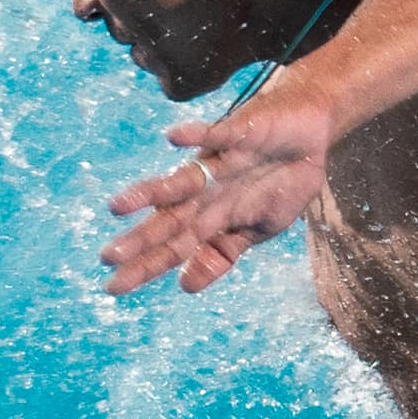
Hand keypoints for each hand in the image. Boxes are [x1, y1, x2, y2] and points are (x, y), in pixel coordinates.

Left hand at [97, 91, 337, 296]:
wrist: (311, 131)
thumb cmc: (280, 181)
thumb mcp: (257, 230)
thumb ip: (221, 254)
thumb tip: (184, 286)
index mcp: (210, 214)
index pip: (173, 246)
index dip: (146, 265)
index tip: (112, 287)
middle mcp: (208, 190)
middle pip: (170, 218)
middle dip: (141, 239)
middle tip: (107, 257)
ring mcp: (221, 161)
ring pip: (182, 180)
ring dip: (151, 193)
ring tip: (117, 206)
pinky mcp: (240, 132)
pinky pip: (217, 134)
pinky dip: (197, 135)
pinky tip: (173, 138)